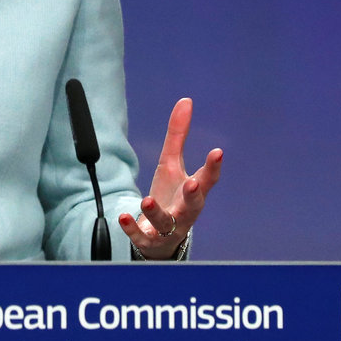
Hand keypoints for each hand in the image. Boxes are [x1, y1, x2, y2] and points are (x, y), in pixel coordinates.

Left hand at [119, 98, 222, 258]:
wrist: (161, 237)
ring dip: (156, 212)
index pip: (208, 180)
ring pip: (165, 222)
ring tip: (147, 200)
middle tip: (192, 185)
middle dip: (193, 196)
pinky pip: (141, 236)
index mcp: (193, 192)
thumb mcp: (171, 164)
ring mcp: (167, 228)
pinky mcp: (149, 240)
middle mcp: (184, 212)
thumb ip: (178, 135)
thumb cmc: (171, 196)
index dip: (213, 167)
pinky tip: (123, 217)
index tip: (217, 152)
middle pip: (193, 206)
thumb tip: (185, 101)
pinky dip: (132, 228)